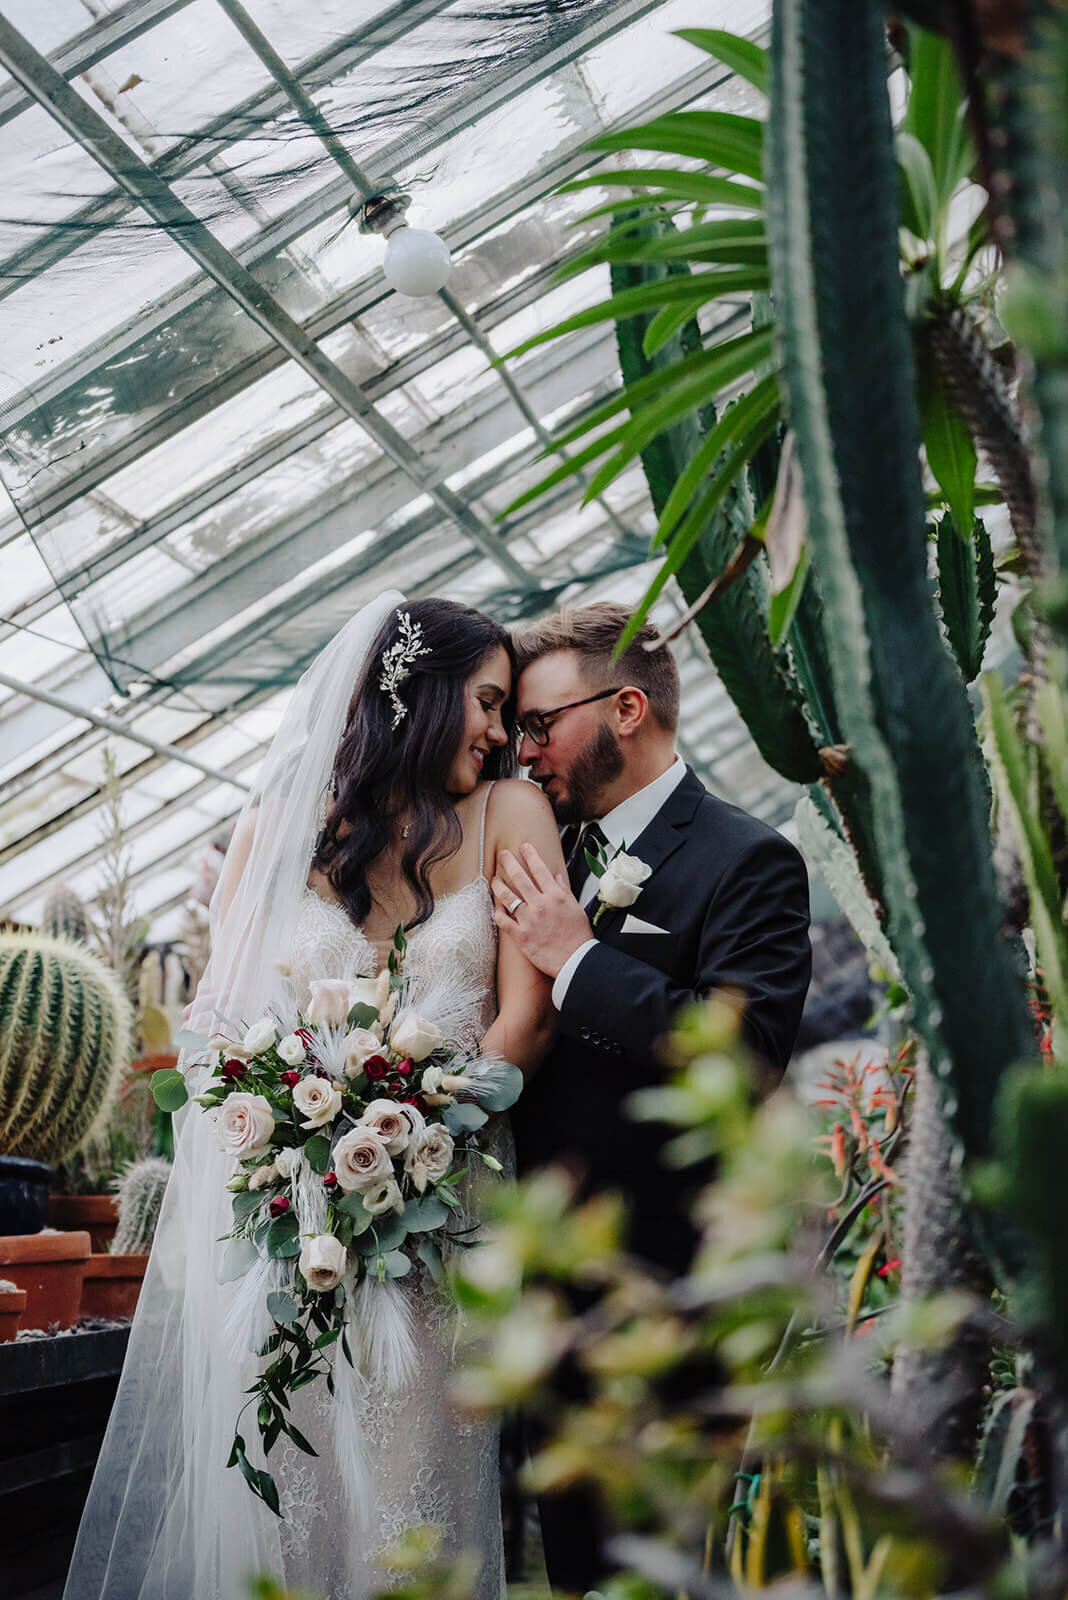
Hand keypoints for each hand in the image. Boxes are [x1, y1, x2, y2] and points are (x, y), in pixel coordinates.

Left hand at [492, 844, 592, 977]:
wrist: (575, 960)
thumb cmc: (578, 936)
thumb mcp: (576, 908)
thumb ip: (564, 890)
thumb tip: (556, 876)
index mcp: (555, 896)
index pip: (540, 869)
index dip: (530, 855)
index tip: (523, 847)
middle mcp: (540, 904)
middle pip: (519, 877)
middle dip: (508, 862)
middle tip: (502, 854)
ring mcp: (529, 920)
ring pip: (507, 896)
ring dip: (498, 885)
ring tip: (494, 879)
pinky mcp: (521, 935)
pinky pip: (503, 920)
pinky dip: (497, 911)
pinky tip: (496, 906)